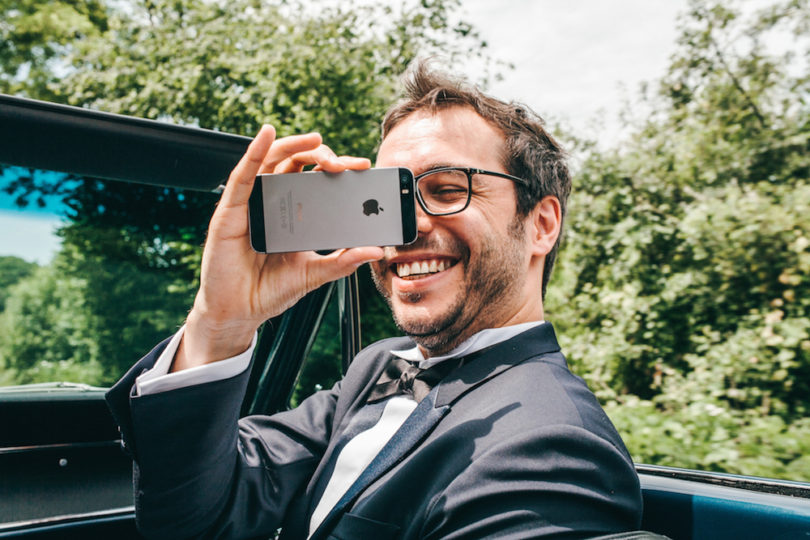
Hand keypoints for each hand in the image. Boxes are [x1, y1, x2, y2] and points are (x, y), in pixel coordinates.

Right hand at [173, 126, 383, 370]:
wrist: (238, 313)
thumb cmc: (269, 291)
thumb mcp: (314, 275)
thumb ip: (343, 262)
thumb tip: (375, 250)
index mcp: (293, 213)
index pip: (316, 179)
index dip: (339, 170)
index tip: (363, 168)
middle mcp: (272, 202)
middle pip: (297, 164)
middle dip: (323, 157)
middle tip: (345, 165)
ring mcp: (251, 204)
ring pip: (272, 161)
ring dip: (294, 145)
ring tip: (317, 139)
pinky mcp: (230, 211)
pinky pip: (242, 175)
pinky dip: (254, 151)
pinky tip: (266, 134)